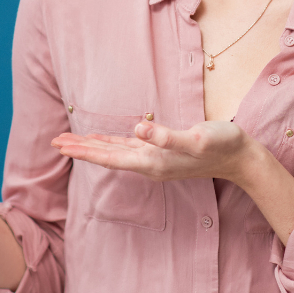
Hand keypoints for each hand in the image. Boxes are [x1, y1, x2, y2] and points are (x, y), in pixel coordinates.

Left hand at [51, 119, 259, 183]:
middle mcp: (149, 163)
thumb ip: (166, 136)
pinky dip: (110, 144)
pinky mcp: (162, 152)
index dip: (84, 151)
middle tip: (53, 142)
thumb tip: (138, 128)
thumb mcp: (195, 138)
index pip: (110, 157)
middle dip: (80, 149)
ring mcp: (155, 159)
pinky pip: (128, 148)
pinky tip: (103, 140)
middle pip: (107, 156)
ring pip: (115, 152)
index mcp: (152, 161)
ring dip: (91, 147)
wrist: (240, 158)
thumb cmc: (220, 145)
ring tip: (69, 142)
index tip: (61, 147)